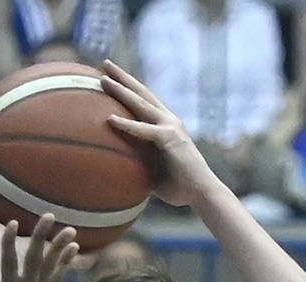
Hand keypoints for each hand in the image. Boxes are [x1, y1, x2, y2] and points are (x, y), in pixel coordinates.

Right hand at [0, 214, 78, 281]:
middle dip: (41, 237)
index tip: (10, 224)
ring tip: (71, 230)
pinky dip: (64, 264)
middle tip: (48, 215)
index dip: (8, 244)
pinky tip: (73, 250)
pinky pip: (55, 279)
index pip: (7, 264)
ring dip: (59, 248)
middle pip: (34, 260)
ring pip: (50, 268)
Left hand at [100, 61, 208, 207]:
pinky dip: (126, 125)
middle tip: (106, 64)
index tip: (113, 77)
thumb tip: (119, 171)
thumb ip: (139, 164)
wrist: (201, 193)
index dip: (129, 88)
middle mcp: (169, 120)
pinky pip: (143, 130)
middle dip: (123, 78)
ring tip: (104, 79)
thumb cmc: (179, 188)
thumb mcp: (154, 172)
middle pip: (142, 93)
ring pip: (141, 103)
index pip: (144, 102)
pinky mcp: (169, 138)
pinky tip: (109, 119)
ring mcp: (170, 126)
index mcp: (166, 126)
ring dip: (122, 90)